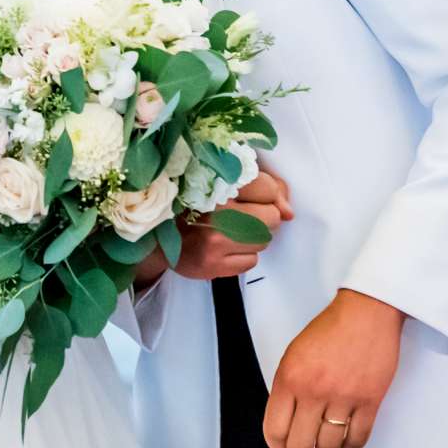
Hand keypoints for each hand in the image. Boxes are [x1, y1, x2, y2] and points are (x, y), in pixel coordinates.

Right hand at [172, 165, 293, 281]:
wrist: (157, 239)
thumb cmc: (195, 208)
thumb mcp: (224, 185)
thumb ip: (264, 188)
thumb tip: (290, 212)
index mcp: (216, 182)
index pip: (267, 188)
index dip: (266, 196)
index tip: (250, 199)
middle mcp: (216, 210)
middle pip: (272, 218)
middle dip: (263, 220)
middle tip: (241, 219)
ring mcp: (214, 240)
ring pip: (264, 241)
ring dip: (253, 239)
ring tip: (230, 233)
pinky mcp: (213, 265)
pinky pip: (251, 262)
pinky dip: (242, 257)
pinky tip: (224, 250)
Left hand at [264, 289, 402, 447]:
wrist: (366, 312)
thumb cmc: (331, 329)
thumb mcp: (294, 354)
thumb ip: (287, 387)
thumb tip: (285, 419)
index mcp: (290, 378)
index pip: (275, 429)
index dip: (278, 442)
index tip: (282, 443)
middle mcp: (314, 391)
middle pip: (300, 445)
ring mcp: (343, 397)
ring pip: (329, 447)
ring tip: (327, 444)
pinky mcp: (370, 401)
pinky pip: (357, 439)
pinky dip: (350, 447)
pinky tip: (346, 441)